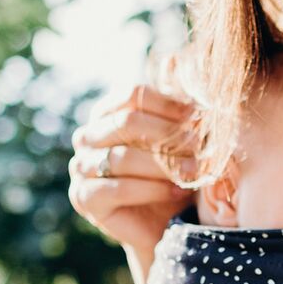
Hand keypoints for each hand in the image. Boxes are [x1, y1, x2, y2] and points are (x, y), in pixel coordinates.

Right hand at [68, 83, 201, 261]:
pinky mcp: (84, 199)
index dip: (169, 104)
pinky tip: (177, 191)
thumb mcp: (179, 137)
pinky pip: (118, 188)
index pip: (133, 95)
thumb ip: (175, 104)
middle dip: (168, 135)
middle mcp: (88, 136)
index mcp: (108, 113)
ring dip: (164, 165)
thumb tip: (171, 59)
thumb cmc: (174, 173)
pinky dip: (152, 189)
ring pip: (122, 157)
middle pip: (127, 123)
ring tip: (195, 172)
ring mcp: (81, 167)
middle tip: (201, 147)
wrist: (165, 224)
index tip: (200, 118)